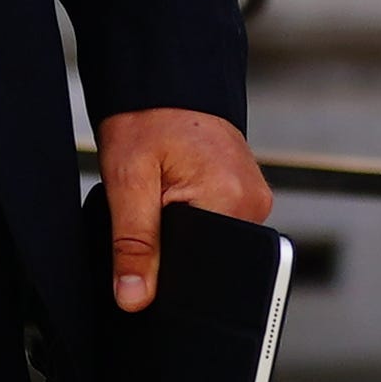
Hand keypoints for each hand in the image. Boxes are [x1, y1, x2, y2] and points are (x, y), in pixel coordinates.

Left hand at [96, 106, 274, 312]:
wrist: (162, 83)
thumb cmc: (146, 119)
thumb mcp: (127, 180)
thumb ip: (133, 242)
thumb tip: (134, 298)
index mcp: (233, 200)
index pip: (208, 268)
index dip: (170, 280)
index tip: (143, 278)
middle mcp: (253, 203)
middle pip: (213, 260)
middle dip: (173, 258)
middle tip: (146, 225)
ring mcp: (252, 200)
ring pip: (213, 246)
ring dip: (180, 240)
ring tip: (158, 208)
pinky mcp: (241, 197)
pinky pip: (216, 226)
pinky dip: (189, 226)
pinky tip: (170, 209)